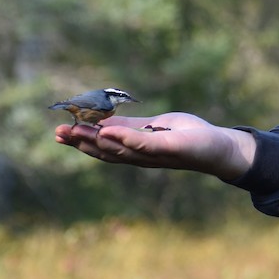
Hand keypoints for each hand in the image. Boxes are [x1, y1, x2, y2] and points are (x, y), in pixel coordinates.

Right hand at [54, 112, 254, 181]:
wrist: (221, 147)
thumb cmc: (190, 136)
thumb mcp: (155, 126)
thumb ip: (131, 126)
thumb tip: (103, 122)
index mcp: (137, 149)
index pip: (104, 146)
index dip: (81, 141)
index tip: (59, 132)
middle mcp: (142, 156)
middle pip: (106, 151)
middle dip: (81, 142)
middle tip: (57, 132)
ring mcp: (156, 155)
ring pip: (120, 149)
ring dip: (95, 140)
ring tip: (73, 131)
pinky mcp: (171, 149)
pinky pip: (145, 143)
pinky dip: (125, 138)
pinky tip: (107, 131)